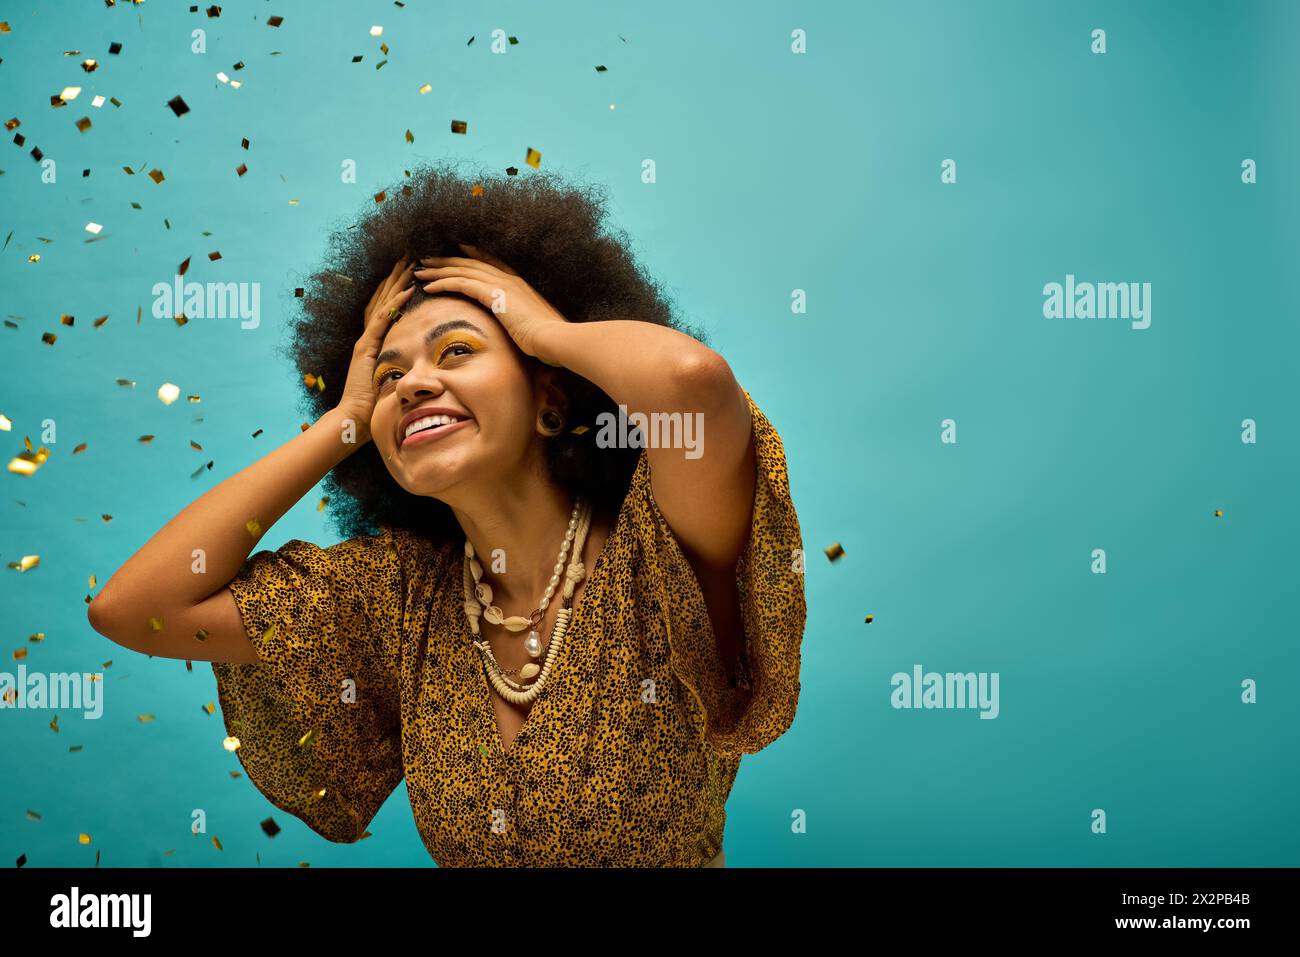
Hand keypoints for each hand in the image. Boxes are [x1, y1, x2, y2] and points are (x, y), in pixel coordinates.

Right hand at [334, 257, 415, 443]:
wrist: (354, 419)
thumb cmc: (375, 407)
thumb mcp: (394, 382)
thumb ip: (405, 370)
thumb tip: (426, 367)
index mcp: (374, 343)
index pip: (386, 309)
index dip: (397, 289)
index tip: (411, 272)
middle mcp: (368, 337)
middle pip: (382, 299)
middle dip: (396, 277)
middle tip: (409, 256)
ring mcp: (365, 340)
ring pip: (382, 303)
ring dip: (396, 282)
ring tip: (409, 263)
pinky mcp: (366, 347)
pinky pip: (382, 320)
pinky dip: (395, 303)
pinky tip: (409, 290)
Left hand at [415, 243, 567, 364]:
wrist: (553, 338)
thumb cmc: (548, 339)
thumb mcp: (535, 325)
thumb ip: (524, 321)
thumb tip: (522, 329)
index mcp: (519, 284)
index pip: (492, 262)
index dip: (474, 255)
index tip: (459, 250)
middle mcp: (509, 279)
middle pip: (471, 263)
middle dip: (448, 260)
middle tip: (428, 259)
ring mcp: (500, 284)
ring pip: (462, 270)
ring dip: (438, 270)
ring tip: (420, 271)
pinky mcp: (492, 294)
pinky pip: (460, 284)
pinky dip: (442, 283)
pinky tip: (428, 286)